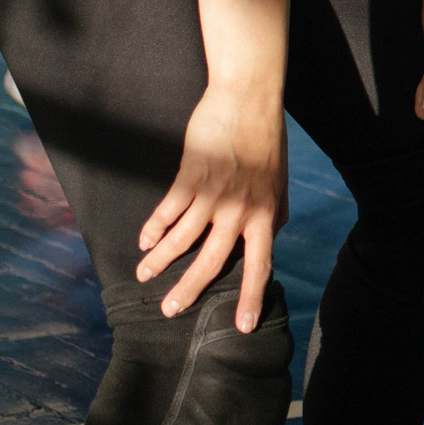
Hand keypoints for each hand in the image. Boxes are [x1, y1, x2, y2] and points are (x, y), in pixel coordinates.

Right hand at [135, 84, 287, 330]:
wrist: (249, 97)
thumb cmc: (267, 137)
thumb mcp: (279, 180)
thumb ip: (274, 212)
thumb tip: (271, 237)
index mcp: (266, 214)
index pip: (260, 265)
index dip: (250, 297)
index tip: (242, 327)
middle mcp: (240, 210)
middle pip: (211, 261)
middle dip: (189, 290)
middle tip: (169, 312)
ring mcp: (214, 194)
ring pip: (181, 239)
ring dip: (159, 260)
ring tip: (144, 275)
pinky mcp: (191, 176)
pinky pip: (167, 210)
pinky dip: (153, 228)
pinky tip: (144, 240)